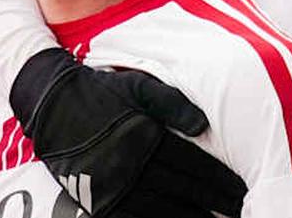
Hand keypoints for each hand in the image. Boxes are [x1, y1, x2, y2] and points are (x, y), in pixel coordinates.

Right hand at [10, 48, 246, 217]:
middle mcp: (131, 165)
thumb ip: (173, 104)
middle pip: (183, 191)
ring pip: (161, 211)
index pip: (193, 166)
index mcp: (146, 137)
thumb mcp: (139, 86)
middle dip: (214, 202)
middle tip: (239, 210)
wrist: (49, 101)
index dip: (220, 180)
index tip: (241, 189)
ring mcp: (112, 186)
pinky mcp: (94, 199)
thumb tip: (204, 126)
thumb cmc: (100, 90)